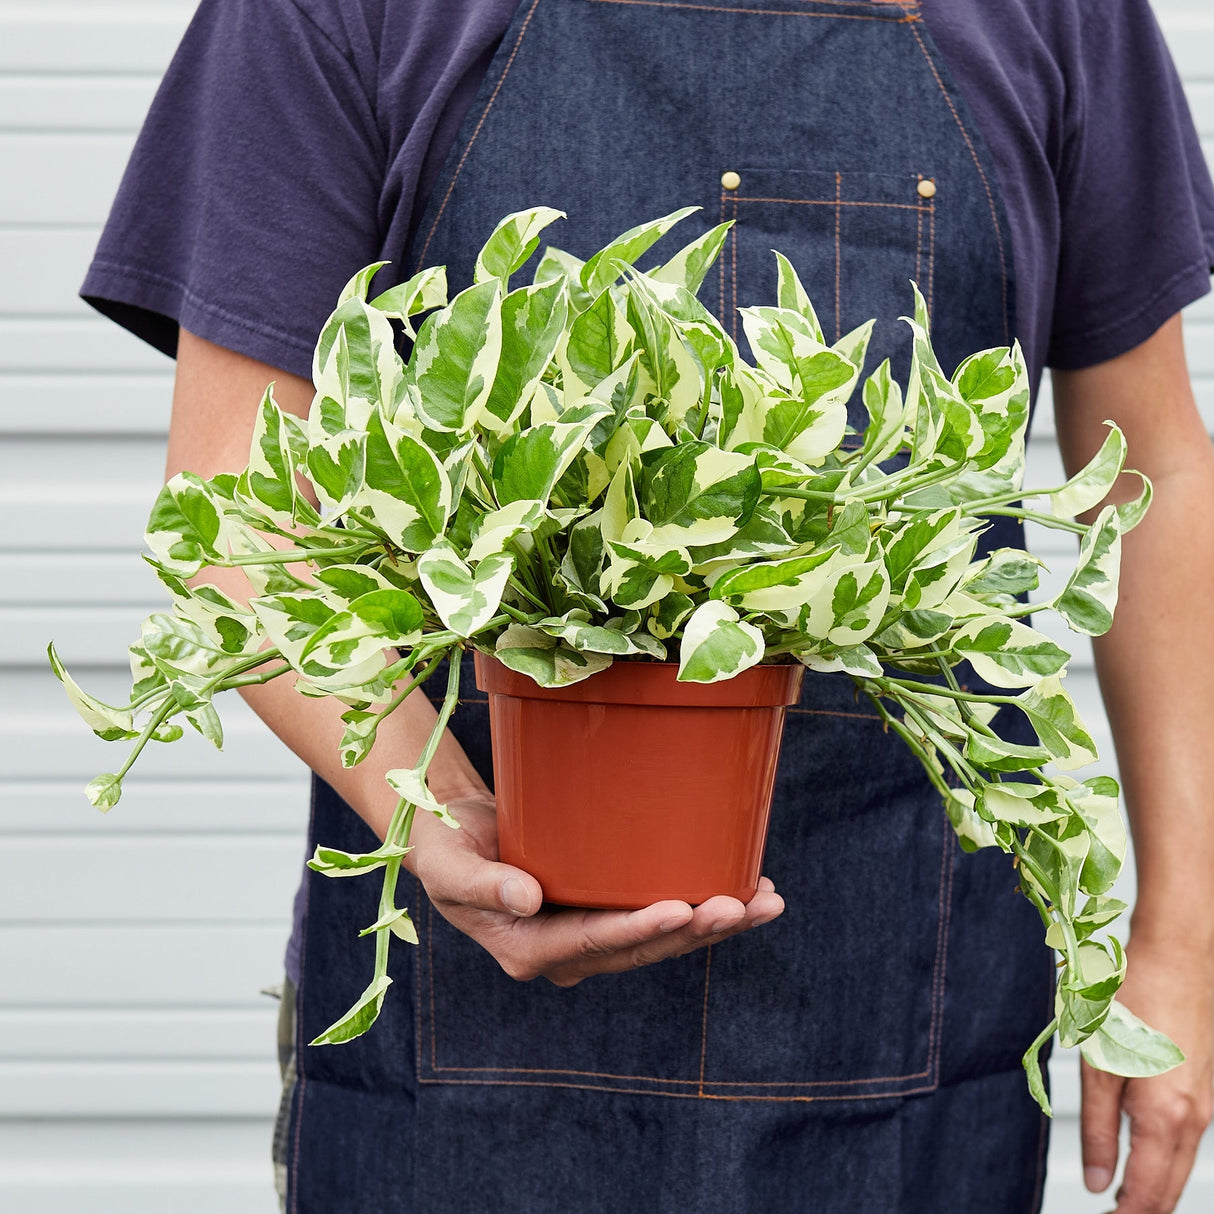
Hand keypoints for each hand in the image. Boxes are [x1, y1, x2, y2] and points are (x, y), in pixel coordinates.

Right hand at [405, 793, 784, 985]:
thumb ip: (484, 883)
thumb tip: (529, 898)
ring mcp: (589, 935)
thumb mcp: (448, 866)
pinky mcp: (604, 909)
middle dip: (695, 928)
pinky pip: (658, 914)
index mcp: (528, 950)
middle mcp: (566, 953)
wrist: (452, 836)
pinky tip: (746, 891)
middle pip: (641, 946)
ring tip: (766, 901)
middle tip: (744, 904)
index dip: (639, 928)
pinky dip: (702, 906)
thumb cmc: (443, 849)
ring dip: (714, 922)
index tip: (683, 907)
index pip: (594, 942)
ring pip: (661, 937)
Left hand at [1080, 939, 1213, 1211]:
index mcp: (1166, 1117)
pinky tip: (1143, 1156)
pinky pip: (1186, 1141)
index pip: (1147, 1193)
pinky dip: (1165, 1160)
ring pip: (1181, 1167)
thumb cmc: (1133, 999)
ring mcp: (1205, 1104)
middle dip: (1141, 1210)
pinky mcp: (1204, 1088)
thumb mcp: (1099, 1064)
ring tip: (1120, 1195)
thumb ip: (1099, 1128)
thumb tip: (1097, 1180)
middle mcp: (1194, 1118)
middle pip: (1170, 1189)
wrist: (1176, 956)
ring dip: (1153, 1187)